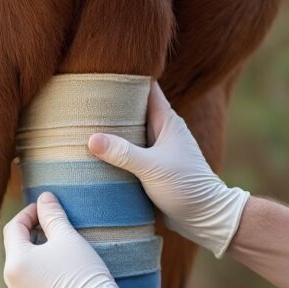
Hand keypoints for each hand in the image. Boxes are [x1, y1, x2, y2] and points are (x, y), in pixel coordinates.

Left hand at [2, 192, 136, 287]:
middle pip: (18, 255)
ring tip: (61, 265)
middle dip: (33, 242)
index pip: (14, 229)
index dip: (28, 214)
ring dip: (38, 269)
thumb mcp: (69, 239)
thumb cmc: (83, 277)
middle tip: (55, 235)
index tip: (44, 210)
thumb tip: (44, 198)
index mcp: (16, 263)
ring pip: (24, 280)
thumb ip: (53, 216)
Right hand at [87, 83, 249, 256]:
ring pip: (131, 130)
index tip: (102, 70)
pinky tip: (97, 152)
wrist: (205, 216)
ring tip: (83, 122)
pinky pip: (131, 151)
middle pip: (134, 108)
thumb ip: (122, 153)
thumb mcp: (151, 169)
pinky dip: (117, 149)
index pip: (145, 88)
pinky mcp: (153, 167)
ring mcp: (158, 149)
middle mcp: (163, 131)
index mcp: (167, 121)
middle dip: (112, 103)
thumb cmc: (185, 187)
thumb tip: (91, 139)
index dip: (126, 77)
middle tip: (83, 98)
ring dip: (113, 128)